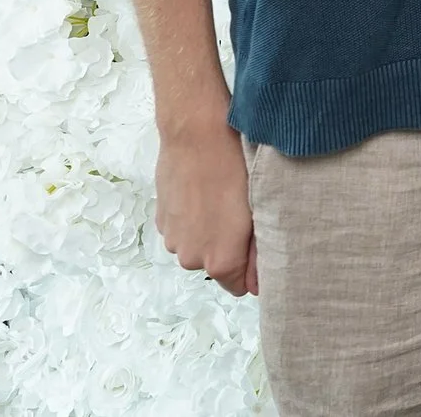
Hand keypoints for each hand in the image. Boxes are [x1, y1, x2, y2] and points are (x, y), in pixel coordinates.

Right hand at [156, 117, 257, 295]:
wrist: (196, 133)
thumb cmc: (235, 169)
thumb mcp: (257, 212)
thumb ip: (256, 253)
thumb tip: (256, 282)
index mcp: (219, 261)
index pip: (240, 287)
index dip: (252, 270)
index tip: (259, 246)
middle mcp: (191, 258)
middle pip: (218, 265)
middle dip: (231, 249)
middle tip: (243, 214)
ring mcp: (172, 239)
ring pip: (199, 246)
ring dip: (210, 232)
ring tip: (221, 199)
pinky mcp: (161, 220)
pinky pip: (184, 230)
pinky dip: (194, 219)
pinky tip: (203, 192)